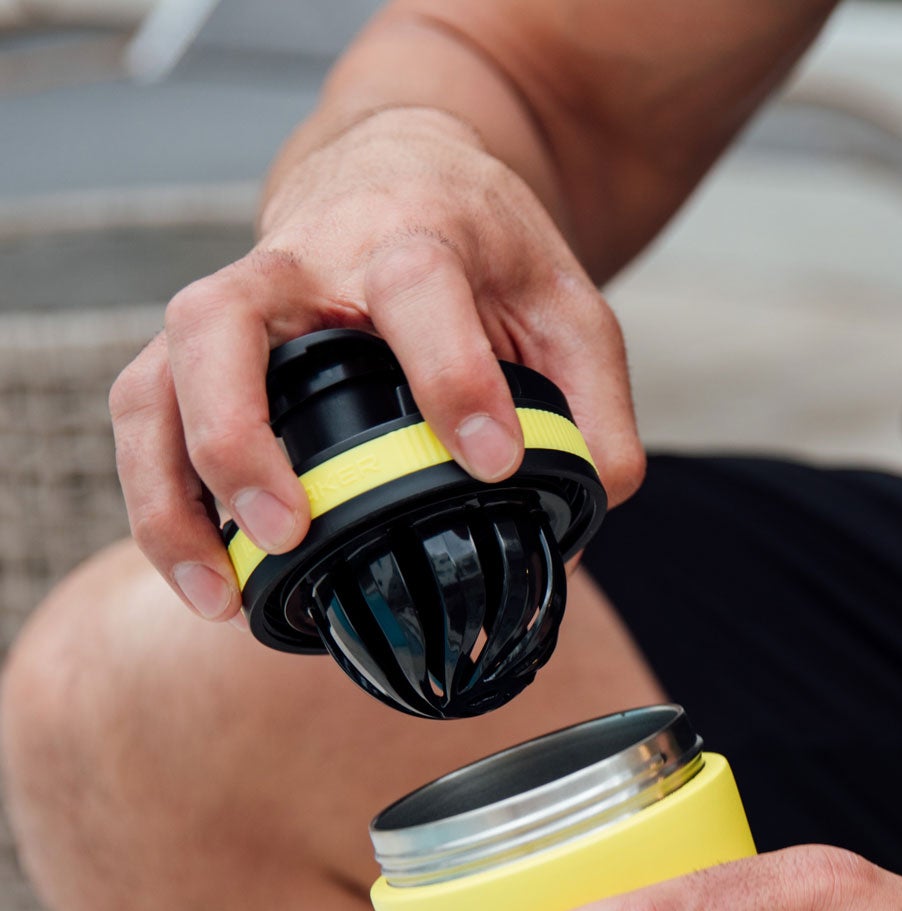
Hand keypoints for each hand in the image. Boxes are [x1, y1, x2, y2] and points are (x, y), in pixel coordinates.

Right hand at [109, 107, 641, 621]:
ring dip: (173, 493)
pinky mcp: (196, 353)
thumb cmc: (479, 248)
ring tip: (222, 593)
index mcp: (408, 232)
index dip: (451, 374)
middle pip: (223, 322)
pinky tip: (207, 585)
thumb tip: (591, 514)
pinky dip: (161, 506)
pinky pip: (146, 420)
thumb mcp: (566, 307)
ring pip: (156, 381)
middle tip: (289, 529)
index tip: (489, 460)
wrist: (403, 170)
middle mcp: (299, 263)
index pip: (416, 284)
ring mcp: (235, 307)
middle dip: (241, 433)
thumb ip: (597, 407)